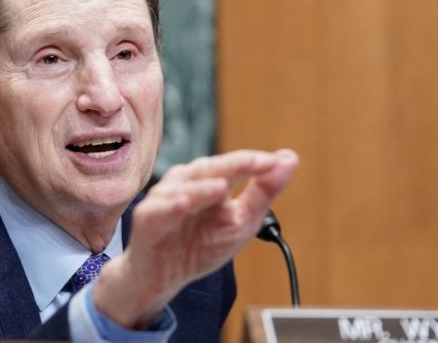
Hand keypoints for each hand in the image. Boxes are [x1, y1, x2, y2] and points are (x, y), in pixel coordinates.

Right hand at [92, 149, 298, 328]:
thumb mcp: (241, 221)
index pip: (233, 165)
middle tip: (257, 163)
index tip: (276, 162)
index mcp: (208, 179)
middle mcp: (185, 182)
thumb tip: (290, 158)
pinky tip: (184, 204)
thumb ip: (264, 191)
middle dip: (234, 165)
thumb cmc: (200, 245)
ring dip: (202, 187)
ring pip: (183, 186)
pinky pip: (160, 210)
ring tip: (222, 186)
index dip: (252, 162)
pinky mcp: (148, 218)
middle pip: (210, 169)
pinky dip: (171, 206)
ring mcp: (164, 198)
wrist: (166, 278)